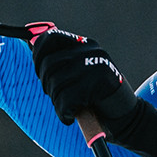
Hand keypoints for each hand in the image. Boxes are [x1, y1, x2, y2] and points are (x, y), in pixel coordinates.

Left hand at [31, 30, 156, 156]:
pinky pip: (66, 99)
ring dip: (57, 102)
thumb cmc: (96, 99)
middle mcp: (91, 49)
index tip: (41, 73)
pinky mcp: (100, 83)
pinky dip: (63, 113)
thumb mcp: (77, 74)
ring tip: (68, 108)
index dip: (37, 56)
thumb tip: (30, 43)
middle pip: (48, 64)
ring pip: (56, 83)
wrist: (127, 118)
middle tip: (57, 97)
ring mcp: (96, 65)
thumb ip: (60, 61)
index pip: (49, 38)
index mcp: (84, 44)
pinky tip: (71, 116)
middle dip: (47, 86)